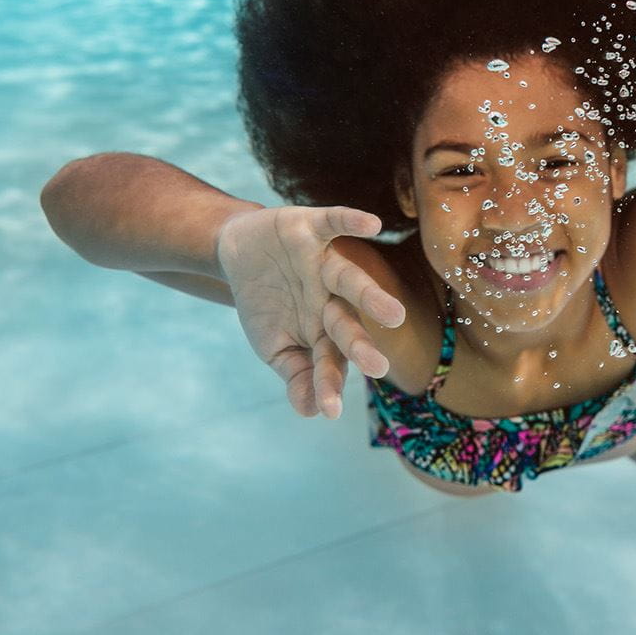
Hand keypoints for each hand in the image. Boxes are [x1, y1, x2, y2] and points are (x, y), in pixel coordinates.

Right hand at [215, 206, 405, 418]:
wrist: (240, 250)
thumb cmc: (267, 304)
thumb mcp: (273, 344)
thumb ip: (295, 374)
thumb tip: (311, 413)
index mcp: (323, 329)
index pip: (329, 359)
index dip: (328, 383)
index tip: (330, 411)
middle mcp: (330, 298)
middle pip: (347, 322)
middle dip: (359, 345)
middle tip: (378, 368)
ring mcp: (323, 263)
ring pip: (349, 279)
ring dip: (370, 295)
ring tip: (395, 315)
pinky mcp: (313, 228)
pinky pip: (335, 223)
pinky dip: (352, 221)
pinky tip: (372, 225)